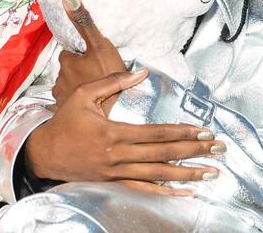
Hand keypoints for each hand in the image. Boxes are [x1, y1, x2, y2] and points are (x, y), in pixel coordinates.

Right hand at [27, 72, 222, 194]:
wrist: (45, 152)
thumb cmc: (65, 121)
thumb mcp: (84, 94)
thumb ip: (113, 82)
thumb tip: (141, 70)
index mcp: (113, 132)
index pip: (155, 134)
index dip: (182, 132)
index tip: (204, 131)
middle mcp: (118, 155)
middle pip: (163, 155)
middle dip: (193, 151)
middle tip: (218, 149)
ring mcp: (117, 172)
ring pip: (157, 175)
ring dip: (186, 174)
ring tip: (211, 172)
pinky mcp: (114, 182)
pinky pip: (143, 189)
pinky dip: (166, 192)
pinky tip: (185, 192)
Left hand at [53, 0, 125, 111]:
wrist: (115, 112)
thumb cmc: (107, 77)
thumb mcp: (100, 44)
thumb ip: (84, 21)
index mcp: (66, 62)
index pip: (69, 53)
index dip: (80, 54)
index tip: (93, 58)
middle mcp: (59, 80)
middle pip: (69, 70)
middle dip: (79, 71)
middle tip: (98, 73)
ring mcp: (63, 99)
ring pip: (69, 87)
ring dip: (79, 86)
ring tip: (97, 89)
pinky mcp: (68, 114)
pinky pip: (70, 105)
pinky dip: (78, 104)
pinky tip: (93, 105)